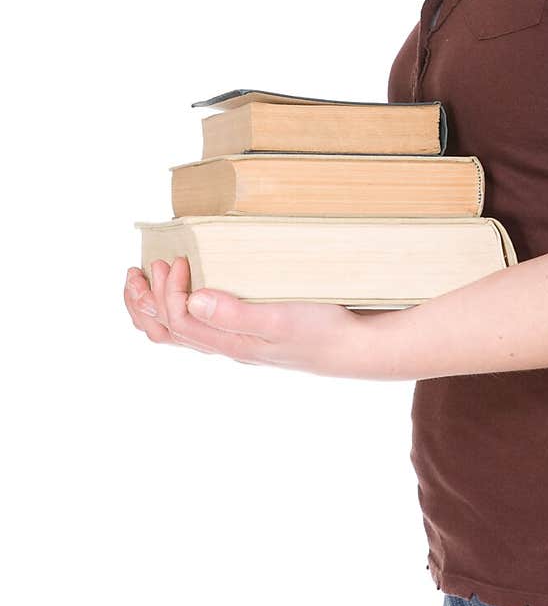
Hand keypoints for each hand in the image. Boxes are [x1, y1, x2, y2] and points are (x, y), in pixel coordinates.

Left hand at [123, 256, 370, 376]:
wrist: (351, 346)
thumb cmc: (320, 329)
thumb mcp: (280, 318)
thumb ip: (236, 312)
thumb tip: (192, 299)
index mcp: (228, 341)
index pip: (178, 319)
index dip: (168, 289)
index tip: (181, 259)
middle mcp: (224, 344)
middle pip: (166, 331)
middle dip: (143, 301)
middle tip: (138, 269)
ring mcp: (233, 340)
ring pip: (178, 331)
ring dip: (153, 306)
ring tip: (143, 280)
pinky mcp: (245, 331)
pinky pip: (197, 326)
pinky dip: (176, 308)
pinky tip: (183, 292)